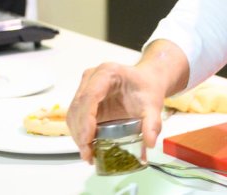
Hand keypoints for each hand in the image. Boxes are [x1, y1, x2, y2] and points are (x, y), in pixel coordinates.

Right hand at [67, 40, 189, 163]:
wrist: (146, 80)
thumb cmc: (146, 87)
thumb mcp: (153, 105)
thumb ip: (153, 123)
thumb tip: (149, 142)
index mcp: (107, 73)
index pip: (90, 96)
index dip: (86, 119)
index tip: (88, 139)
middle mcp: (92, 78)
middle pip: (78, 106)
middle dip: (80, 132)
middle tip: (88, 153)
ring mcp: (85, 87)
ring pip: (73, 113)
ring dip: (77, 135)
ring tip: (88, 154)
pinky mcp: (84, 99)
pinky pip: (76, 116)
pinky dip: (79, 133)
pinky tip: (87, 146)